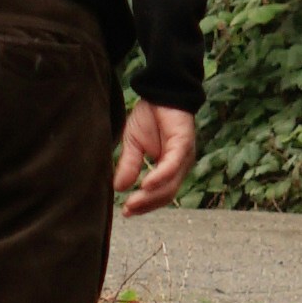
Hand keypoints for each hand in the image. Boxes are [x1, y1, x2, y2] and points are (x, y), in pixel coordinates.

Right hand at [115, 100, 197, 216]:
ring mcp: (183, 156)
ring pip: (170, 184)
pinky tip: (146, 184)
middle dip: (146, 204)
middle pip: (166, 194)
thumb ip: (129, 165)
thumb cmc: (150, 116)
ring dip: (151, 196)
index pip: (160, 194)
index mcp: (169, 168)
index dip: (144, 205)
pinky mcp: (183, 144)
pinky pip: (173, 165)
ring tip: (133, 203)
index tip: (126, 212)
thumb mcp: (133, 144)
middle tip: (127, 211)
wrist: (159, 90)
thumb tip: (118, 188)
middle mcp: (179, 166)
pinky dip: (160, 176)